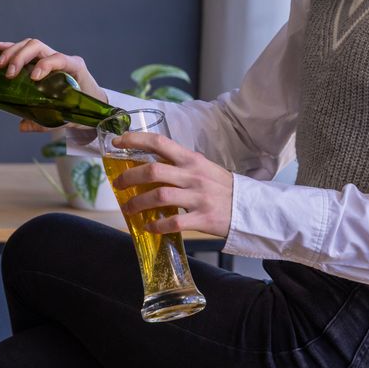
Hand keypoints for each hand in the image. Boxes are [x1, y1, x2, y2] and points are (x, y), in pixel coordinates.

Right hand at [0, 38, 106, 132]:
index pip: (59, 58)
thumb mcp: (68, 117)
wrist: (94, 104)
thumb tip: (22, 126)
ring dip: (13, 52)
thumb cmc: (84, 109)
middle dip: (21, 57)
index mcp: (75, 68)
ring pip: (31, 46)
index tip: (33, 78)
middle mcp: (63, 59)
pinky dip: (12, 49)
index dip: (45, 65)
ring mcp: (52, 57)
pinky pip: (27, 51)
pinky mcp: (43, 61)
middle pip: (39, 47)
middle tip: (9, 74)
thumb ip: (47, 122)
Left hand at [112, 132, 232, 239]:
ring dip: (138, 203)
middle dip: (129, 177)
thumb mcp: (204, 168)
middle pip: (153, 171)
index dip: (135, 140)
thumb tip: (151, 166)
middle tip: (118, 184)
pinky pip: (174, 222)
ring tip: (128, 209)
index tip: (118, 142)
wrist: (250, 209)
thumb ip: (181, 166)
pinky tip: (149, 227)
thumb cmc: (223, 188)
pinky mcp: (203, 218)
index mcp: (192, 160)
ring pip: (159, 196)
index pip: (160, 142)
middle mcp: (194, 175)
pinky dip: (157, 225)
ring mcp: (198, 197)